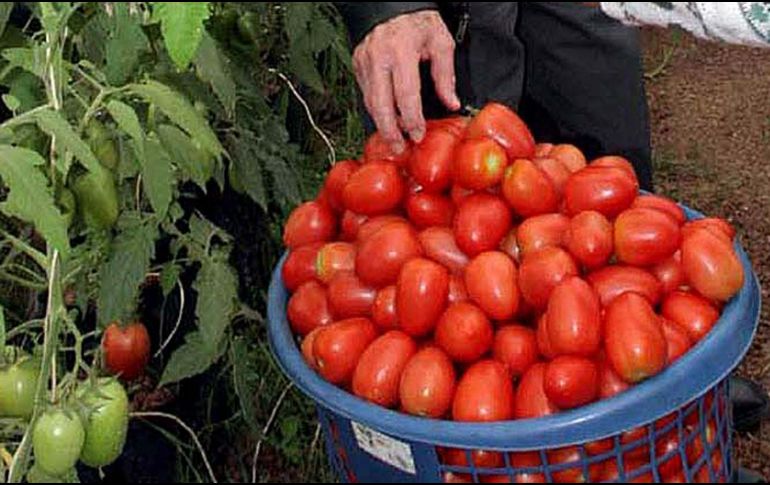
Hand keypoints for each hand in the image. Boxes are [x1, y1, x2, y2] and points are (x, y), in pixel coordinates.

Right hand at [353, 11, 460, 152]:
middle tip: (399, 148)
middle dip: (389, 130)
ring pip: (370, 101)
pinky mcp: (357, 65)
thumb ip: (445, 75)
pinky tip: (388, 120)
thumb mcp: (441, 42)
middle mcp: (378, 56)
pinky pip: (366, 93)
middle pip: (380, 103)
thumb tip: (452, 103)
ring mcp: (364, 61)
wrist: (392, 6)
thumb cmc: (419, 23)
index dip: (411, 118)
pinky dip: (377, 110)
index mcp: (401, 50)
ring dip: (382, 123)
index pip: (405, 93)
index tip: (418, 134)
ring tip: (395, 139)